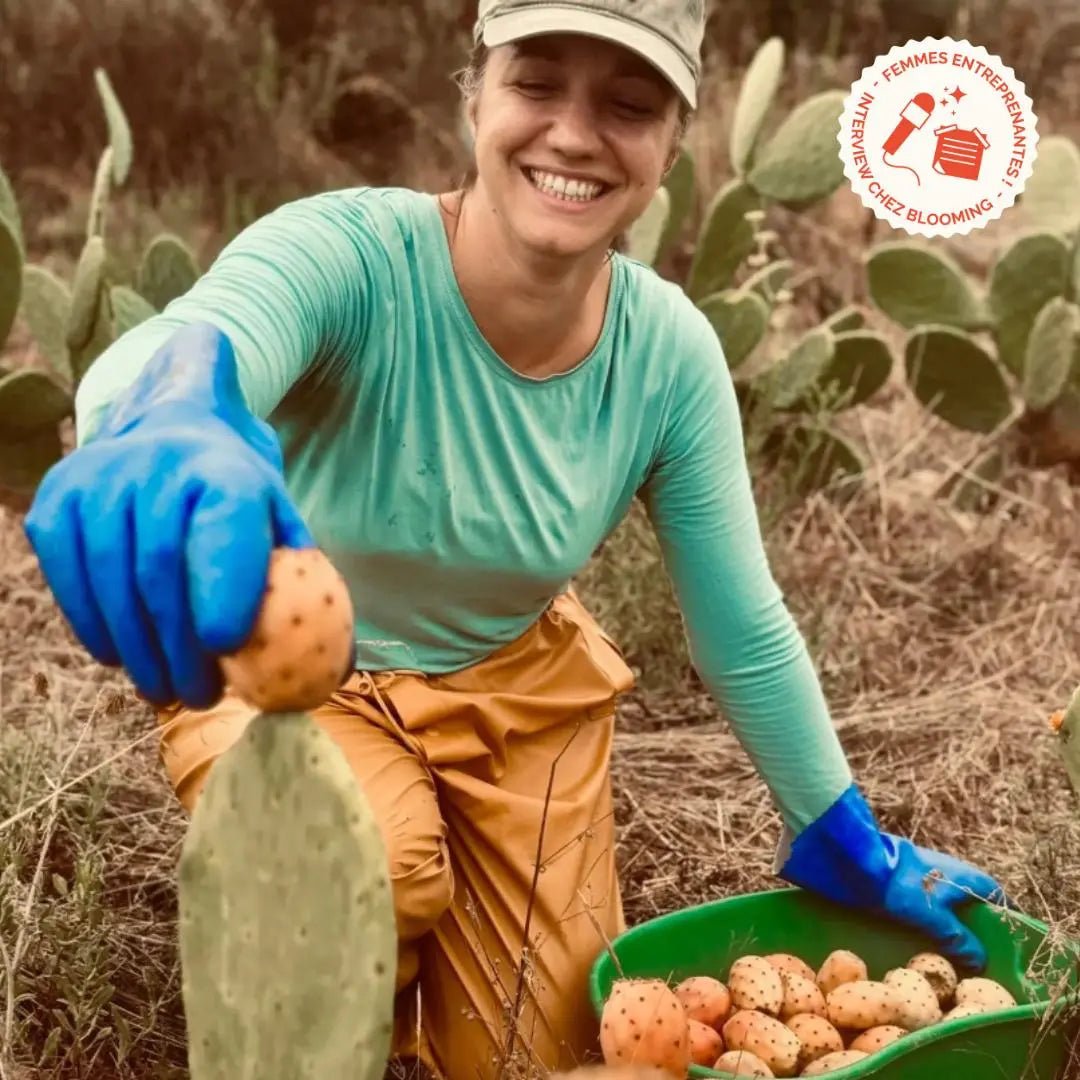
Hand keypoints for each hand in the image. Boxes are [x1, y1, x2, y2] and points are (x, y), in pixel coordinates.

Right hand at [24, 322, 313, 709]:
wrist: (172, 432)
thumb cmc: (234, 496)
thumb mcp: (279, 520)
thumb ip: (304, 582)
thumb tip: (339, 664)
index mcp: (227, 469)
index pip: (223, 526)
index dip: (223, 588)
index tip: (226, 647)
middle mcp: (158, 464)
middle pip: (160, 570)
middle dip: (179, 648)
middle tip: (199, 696)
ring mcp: (99, 479)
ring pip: (111, 581)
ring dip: (138, 651)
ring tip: (165, 691)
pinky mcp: (57, 499)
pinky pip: (68, 577)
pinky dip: (94, 627)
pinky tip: (120, 657)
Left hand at [777, 784, 1006, 971]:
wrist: (853, 859)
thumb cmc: (898, 885)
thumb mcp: (932, 916)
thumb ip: (957, 938)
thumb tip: (979, 961)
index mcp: (968, 878)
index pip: (997, 898)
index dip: (1004, 919)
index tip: (1008, 946)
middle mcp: (951, 875)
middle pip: (972, 906)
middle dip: (974, 931)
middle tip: (976, 962)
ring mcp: (927, 877)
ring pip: (947, 907)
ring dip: (949, 929)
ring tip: (949, 960)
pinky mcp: (905, 883)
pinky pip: (926, 906)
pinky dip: (929, 923)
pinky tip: (922, 942)